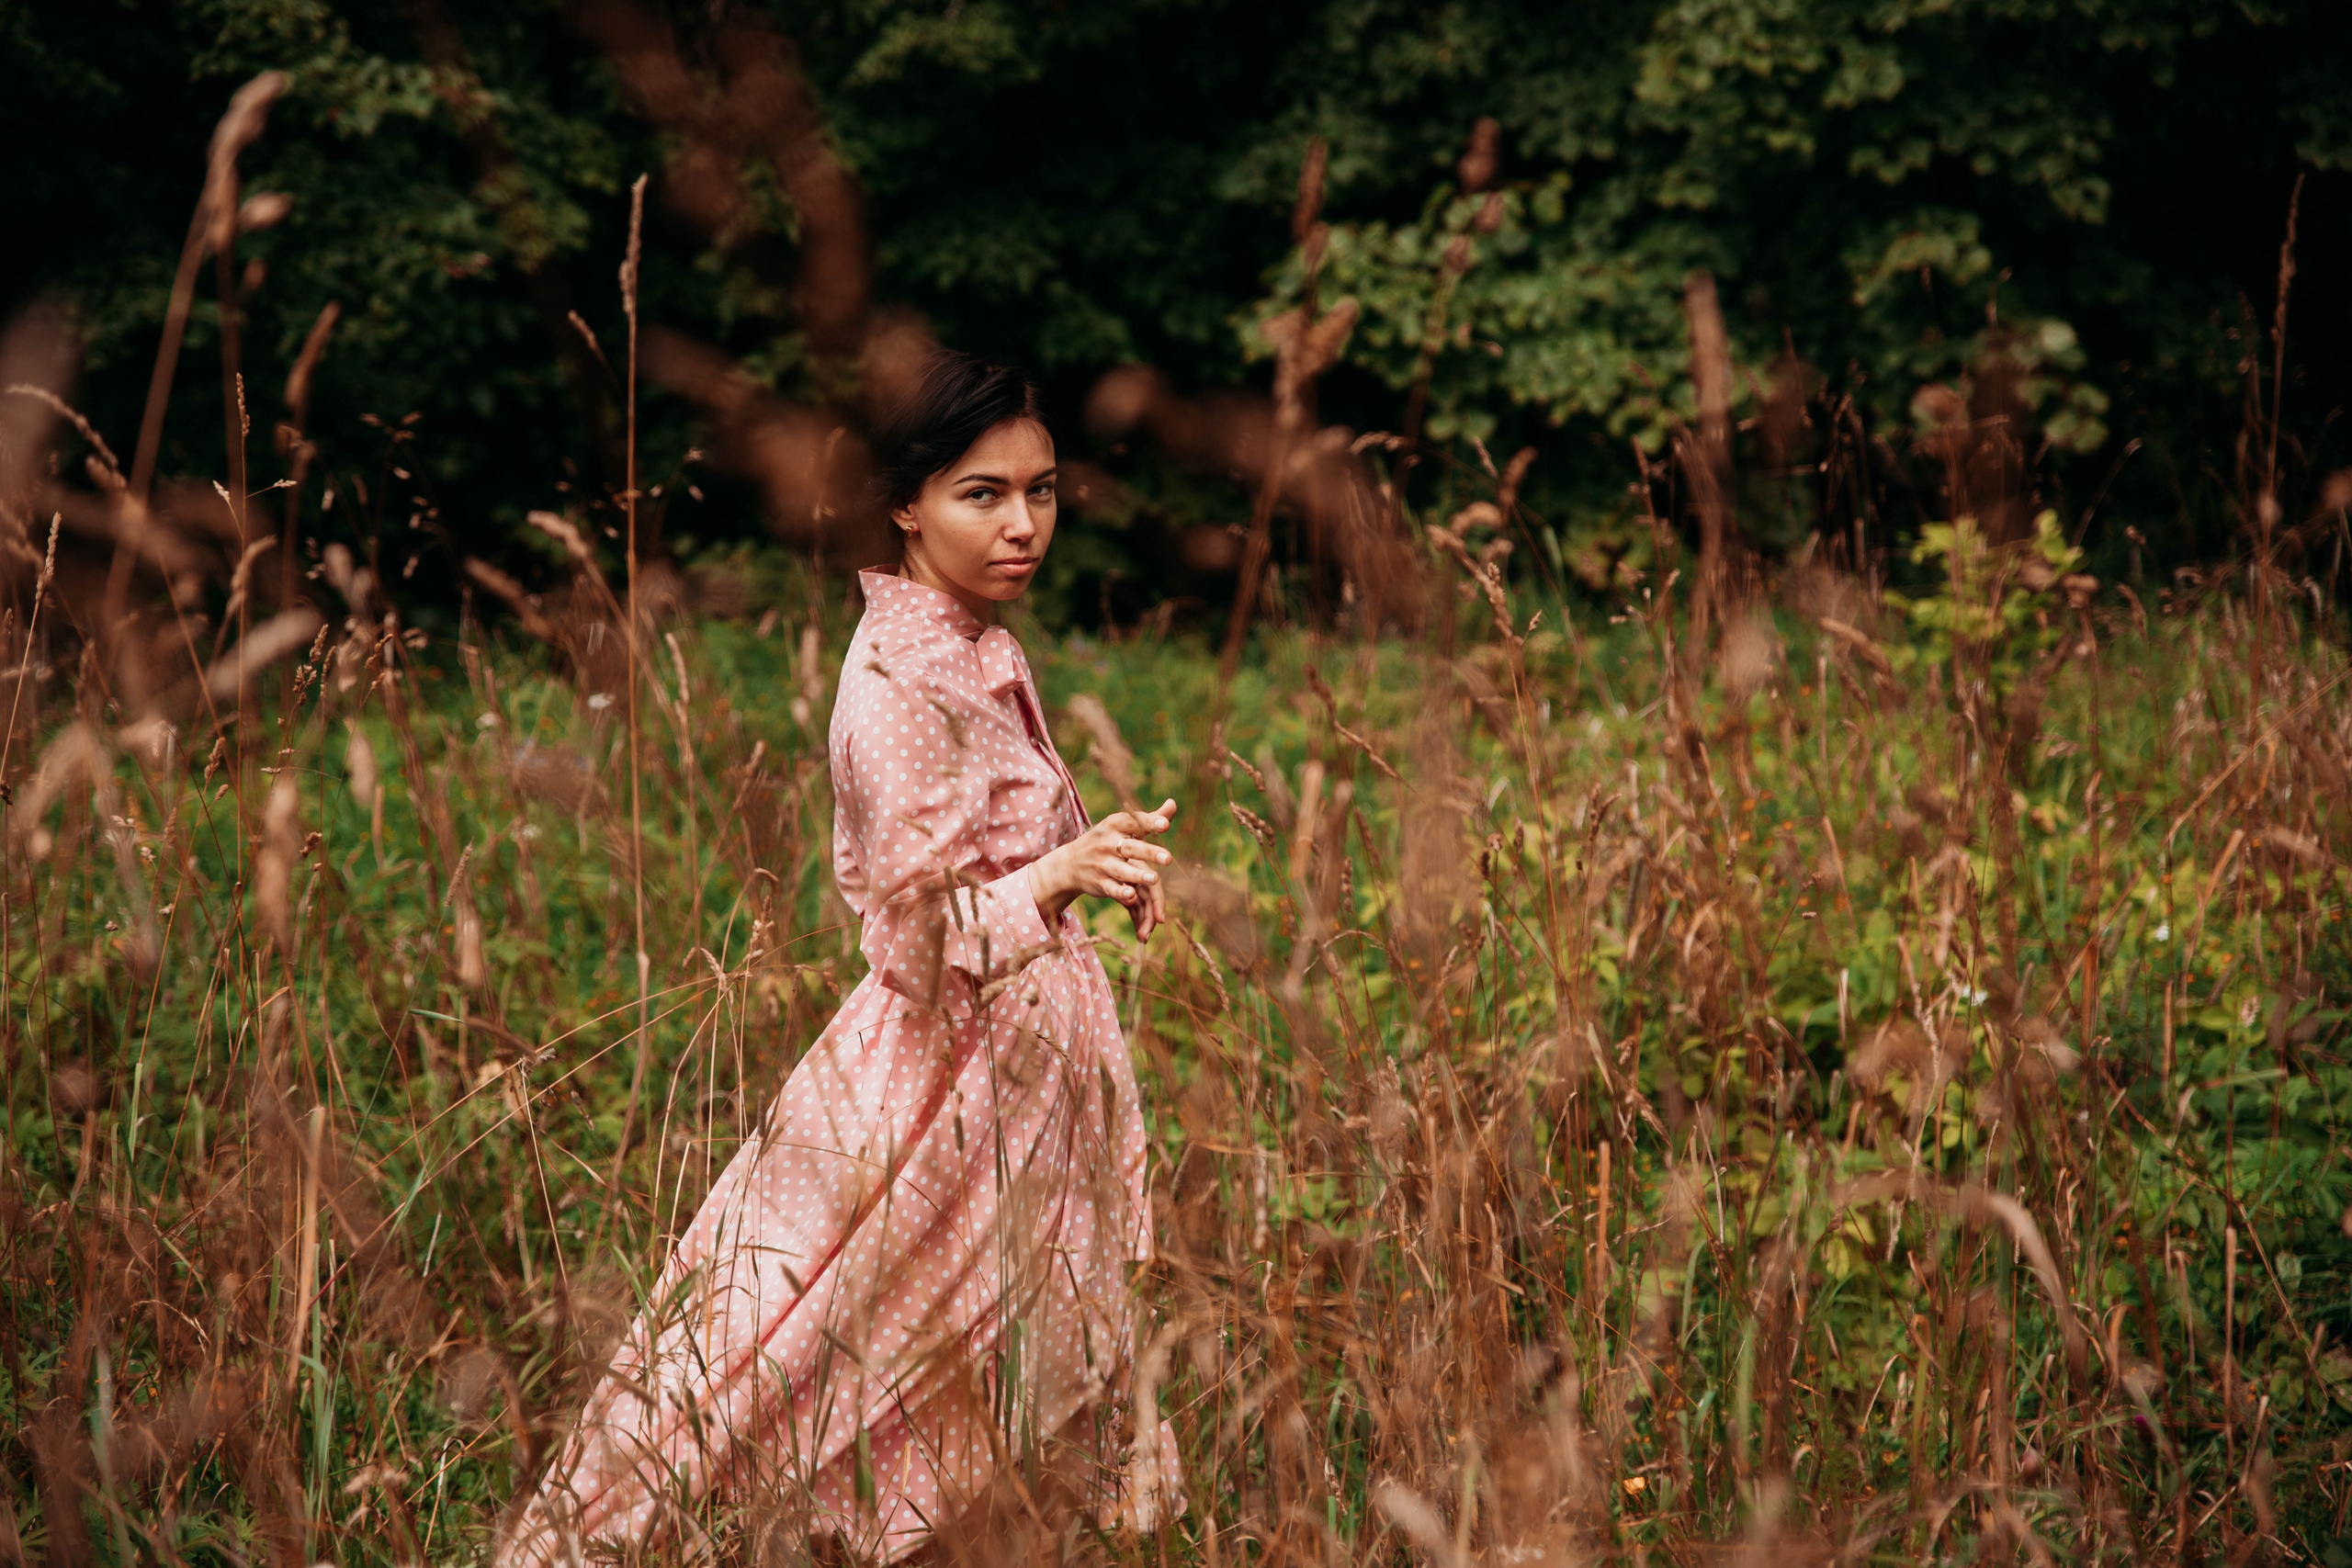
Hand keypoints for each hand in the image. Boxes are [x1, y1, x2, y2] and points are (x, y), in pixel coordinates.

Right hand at [1027, 798, 1179, 939]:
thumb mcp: (1122, 827)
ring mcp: (1102, 864)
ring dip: (1137, 875)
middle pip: (1130, 848)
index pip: (1133, 822)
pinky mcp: (1099, 883)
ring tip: (1155, 879)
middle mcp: (1107, 843)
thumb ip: (1149, 819)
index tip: (1165, 824)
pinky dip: (1120, 893)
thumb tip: (1172, 804)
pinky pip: (1111, 888)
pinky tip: (1132, 896)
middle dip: (1148, 852)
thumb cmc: (1106, 841)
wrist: (1070, 863)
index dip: (1149, 823)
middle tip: (1168, 858)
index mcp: (1115, 825)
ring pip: (1121, 870)